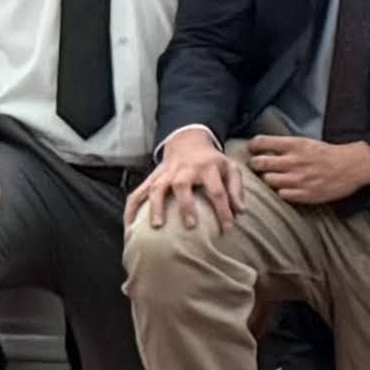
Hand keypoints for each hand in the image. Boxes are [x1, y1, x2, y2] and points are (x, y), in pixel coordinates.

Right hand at [128, 127, 245, 231]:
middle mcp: (184, 170)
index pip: (217, 190)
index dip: (223, 210)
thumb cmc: (212, 161)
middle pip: (183, 185)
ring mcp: (165, 174)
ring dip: (155, 206)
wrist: (188, 141)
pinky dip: (131, 209)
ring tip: (156, 226)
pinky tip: (129, 226)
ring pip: (157, 188)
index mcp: (207, 167)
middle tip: (191, 225)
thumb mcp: (230, 168)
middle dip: (186, 205)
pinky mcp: (152, 179)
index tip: (228, 228)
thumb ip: (236, 189)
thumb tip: (240, 211)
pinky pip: (137, 193)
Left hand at [241, 134, 369, 205]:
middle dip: (256, 164)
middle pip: (259, 163)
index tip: (253, 149)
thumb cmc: (328, 154)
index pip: (261, 142)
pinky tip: (288, 188)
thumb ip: (285, 146)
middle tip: (259, 166)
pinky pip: (281, 194)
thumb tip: (264, 149)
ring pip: (268, 180)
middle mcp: (293, 161)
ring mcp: (298, 179)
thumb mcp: (306, 142)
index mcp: (294, 145)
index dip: (253, 146)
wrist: (352, 166)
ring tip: (275, 177)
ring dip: (269, 179)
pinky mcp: (304, 194)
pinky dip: (282, 191)